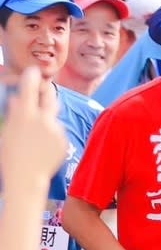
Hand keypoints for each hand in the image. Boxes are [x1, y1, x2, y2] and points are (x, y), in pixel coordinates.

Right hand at [0, 65, 67, 197]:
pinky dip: (51, 135)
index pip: (30, 87)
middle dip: (47, 91)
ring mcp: (56, 130)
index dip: (32, 76)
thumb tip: (18, 99)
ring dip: (46, 119)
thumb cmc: (11, 155)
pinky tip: (43, 148)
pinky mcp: (64, 141)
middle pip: (50, 96)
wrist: (27, 178)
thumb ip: (14, 112)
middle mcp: (43, 119)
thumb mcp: (7, 130)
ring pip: (53, 117)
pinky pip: (57, 132)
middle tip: (44, 89)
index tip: (34, 71)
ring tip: (35, 138)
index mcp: (25, 115)